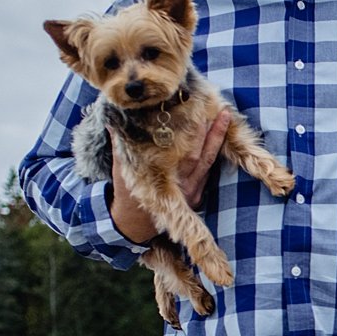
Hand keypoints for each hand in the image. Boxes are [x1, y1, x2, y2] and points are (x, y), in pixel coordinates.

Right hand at [107, 110, 231, 242]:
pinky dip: (213, 154)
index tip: (205, 116)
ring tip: (224, 116)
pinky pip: (208, 173)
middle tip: (223, 111)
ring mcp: (193, 194)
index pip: (190, 156)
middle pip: (204, 158)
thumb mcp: (120, 169)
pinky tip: (218, 136)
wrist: (135, 223)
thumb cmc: (126, 193)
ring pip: (209, 164)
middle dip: (214, 135)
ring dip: (217, 141)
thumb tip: (112, 120)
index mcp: (166, 180)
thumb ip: (119, 144)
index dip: (200, 137)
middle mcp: (184, 188)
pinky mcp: (197, 197)